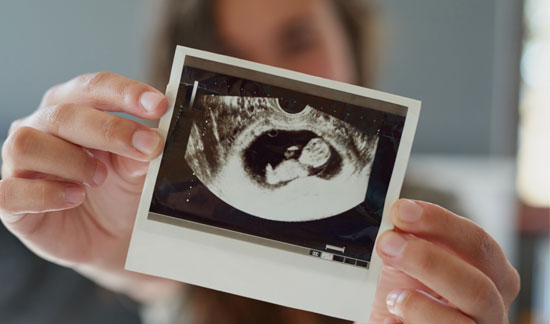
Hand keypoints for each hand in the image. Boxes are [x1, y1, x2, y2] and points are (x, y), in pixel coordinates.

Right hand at [0, 72, 179, 301]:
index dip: (126, 93)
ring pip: (27, 144)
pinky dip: (48, 194)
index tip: (160, 105)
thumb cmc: (119, 191)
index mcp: (73, 107)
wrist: (109, 237)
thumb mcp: (137, 169)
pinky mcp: (11, 201)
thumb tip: (152, 140)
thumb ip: (141, 152)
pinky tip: (75, 197)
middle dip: (110, 130)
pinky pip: (11, 191)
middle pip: (63, 114)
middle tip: (147, 147)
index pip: (94, 87)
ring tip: (99, 178)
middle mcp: (41, 128)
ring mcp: (20, 163)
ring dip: (72, 161)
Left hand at [364, 199, 519, 323]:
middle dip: (427, 261)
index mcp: (491, 275)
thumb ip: (411, 238)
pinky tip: (388, 320)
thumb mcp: (410, 260)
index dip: (440, 224)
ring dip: (415, 305)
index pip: (480, 244)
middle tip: (386, 243)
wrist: (392, 320)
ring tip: (391, 296)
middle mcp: (490, 309)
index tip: (401, 211)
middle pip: (478, 288)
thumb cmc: (407, 291)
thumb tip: (399, 215)